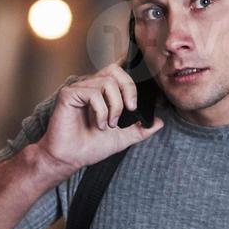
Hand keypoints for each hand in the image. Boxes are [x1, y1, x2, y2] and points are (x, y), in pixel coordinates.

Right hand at [38, 62, 163, 171]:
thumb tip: (160, 122)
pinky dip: (100, 111)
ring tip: (109, 124)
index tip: (137, 101)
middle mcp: (90, 86)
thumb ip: (141, 129)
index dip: (131, 78)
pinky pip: (92, 93)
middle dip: (128, 89)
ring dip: (114, 106)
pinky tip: (98, 124)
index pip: (120, 72)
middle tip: (131, 109)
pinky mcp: (68, 94)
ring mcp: (79, 89)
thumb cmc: (90, 147)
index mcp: (102, 92)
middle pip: (115, 70)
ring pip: (107, 82)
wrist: (70, 159)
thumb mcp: (123, 138)